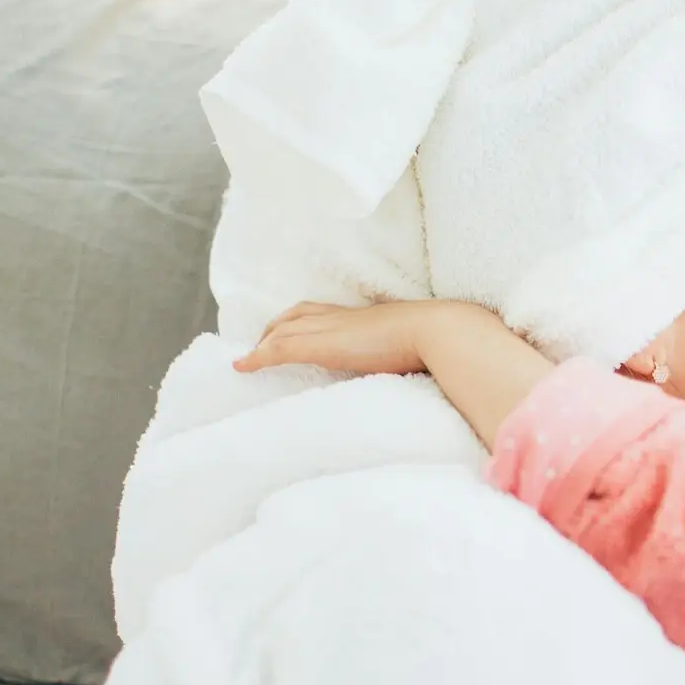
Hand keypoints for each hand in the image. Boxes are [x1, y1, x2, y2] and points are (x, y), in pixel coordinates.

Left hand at [234, 300, 486, 376]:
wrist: (441, 332)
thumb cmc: (443, 342)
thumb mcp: (423, 348)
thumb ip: (417, 355)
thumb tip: (434, 371)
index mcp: (368, 317)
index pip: (327, 313)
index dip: (306, 320)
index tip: (296, 329)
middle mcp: (345, 318)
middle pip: (298, 315)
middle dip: (277, 327)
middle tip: (261, 343)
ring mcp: (333, 330)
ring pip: (284, 330)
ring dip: (263, 342)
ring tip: (247, 359)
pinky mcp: (323, 346)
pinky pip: (279, 349)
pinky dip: (257, 357)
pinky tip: (242, 367)